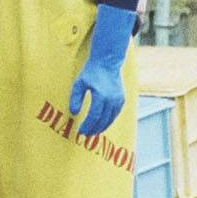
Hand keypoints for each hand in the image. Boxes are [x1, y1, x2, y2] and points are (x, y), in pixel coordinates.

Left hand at [64, 5, 135, 138]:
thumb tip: (74, 113)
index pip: (93, 116)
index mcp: (101, 95)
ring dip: (102, 127)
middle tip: (85, 134)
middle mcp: (112, 99)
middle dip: (94, 129)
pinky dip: (109, 121)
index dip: (87, 125)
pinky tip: (101, 124)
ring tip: (93, 132)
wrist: (107, 62)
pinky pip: (115, 114)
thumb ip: (75, 98)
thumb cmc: (91, 72)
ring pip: (111, 119)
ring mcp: (118, 100)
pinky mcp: (122, 99)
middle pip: (103, 120)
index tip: (80, 130)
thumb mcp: (79, 83)